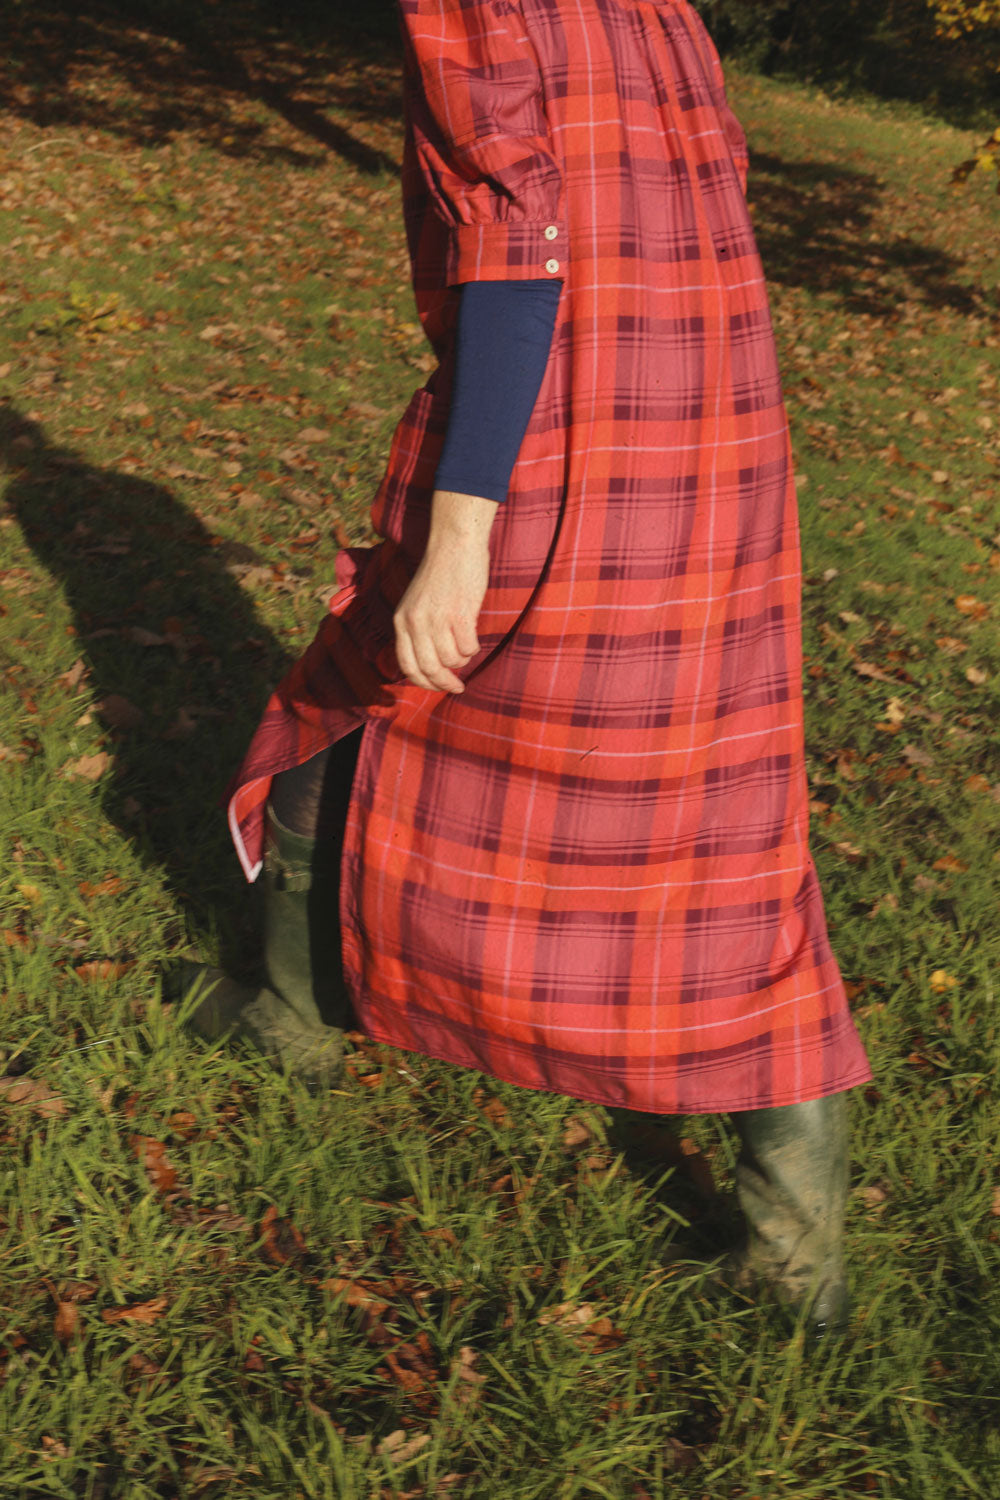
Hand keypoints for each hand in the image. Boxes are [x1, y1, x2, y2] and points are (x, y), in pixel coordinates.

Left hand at [394, 489, 497, 692]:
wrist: (454, 544)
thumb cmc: (440, 574)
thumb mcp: (416, 603)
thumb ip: (417, 630)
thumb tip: (431, 665)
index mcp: (401, 620)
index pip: (407, 666)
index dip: (423, 683)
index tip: (438, 687)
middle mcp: (415, 623)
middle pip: (429, 669)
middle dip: (445, 683)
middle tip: (458, 686)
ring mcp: (437, 619)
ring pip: (451, 660)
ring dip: (461, 660)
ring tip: (466, 647)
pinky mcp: (460, 615)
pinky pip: (468, 648)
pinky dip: (473, 648)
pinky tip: (473, 637)